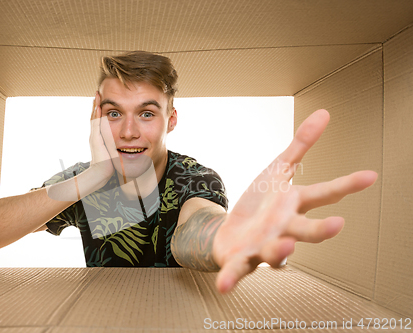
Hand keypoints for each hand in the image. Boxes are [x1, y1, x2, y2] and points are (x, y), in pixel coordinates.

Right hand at [88, 92, 117, 181]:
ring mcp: (94, 136)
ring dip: (95, 106)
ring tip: (97, 96)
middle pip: (95, 116)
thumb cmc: (108, 165)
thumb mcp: (112, 152)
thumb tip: (123, 144)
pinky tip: (98, 107)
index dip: (100, 110)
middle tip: (98, 93)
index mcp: (99, 137)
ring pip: (94, 118)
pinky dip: (96, 115)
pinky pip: (96, 124)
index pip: (99, 120)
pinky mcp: (96, 139)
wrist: (101, 173)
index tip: (102, 100)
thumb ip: (115, 146)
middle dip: (96, 104)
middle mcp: (95, 135)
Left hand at [212, 109, 377, 293]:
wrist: (231, 231)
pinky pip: (236, 271)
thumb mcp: (277, 170)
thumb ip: (299, 146)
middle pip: (305, 230)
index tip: (370, 176)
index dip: (345, 185)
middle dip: (320, 230)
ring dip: (279, 251)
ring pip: (275, 253)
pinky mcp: (240, 260)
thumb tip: (324, 113)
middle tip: (337, 224)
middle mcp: (284, 229)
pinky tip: (223, 285)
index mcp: (293, 206)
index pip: (322, 194)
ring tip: (284, 246)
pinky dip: (230, 279)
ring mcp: (262, 247)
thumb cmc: (260, 204)